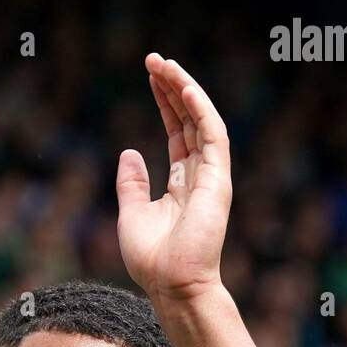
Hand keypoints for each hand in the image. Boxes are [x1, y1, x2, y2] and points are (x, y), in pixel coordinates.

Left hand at [116, 54, 231, 304]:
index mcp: (182, 185)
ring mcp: (211, 177)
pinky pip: (212, 136)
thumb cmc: (152, 261)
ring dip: (184, 90)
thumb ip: (132, 184)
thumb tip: (129, 152)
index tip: (150, 77)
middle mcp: (199, 176)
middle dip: (172, 88)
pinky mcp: (217, 180)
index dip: (165, 104)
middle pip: (188, 121)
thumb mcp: (131, 215)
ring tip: (164, 64)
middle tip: (154, 60)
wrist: (172, 287)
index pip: (176, 133)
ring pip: (201, 121)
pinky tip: (183, 88)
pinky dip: (200, 110)